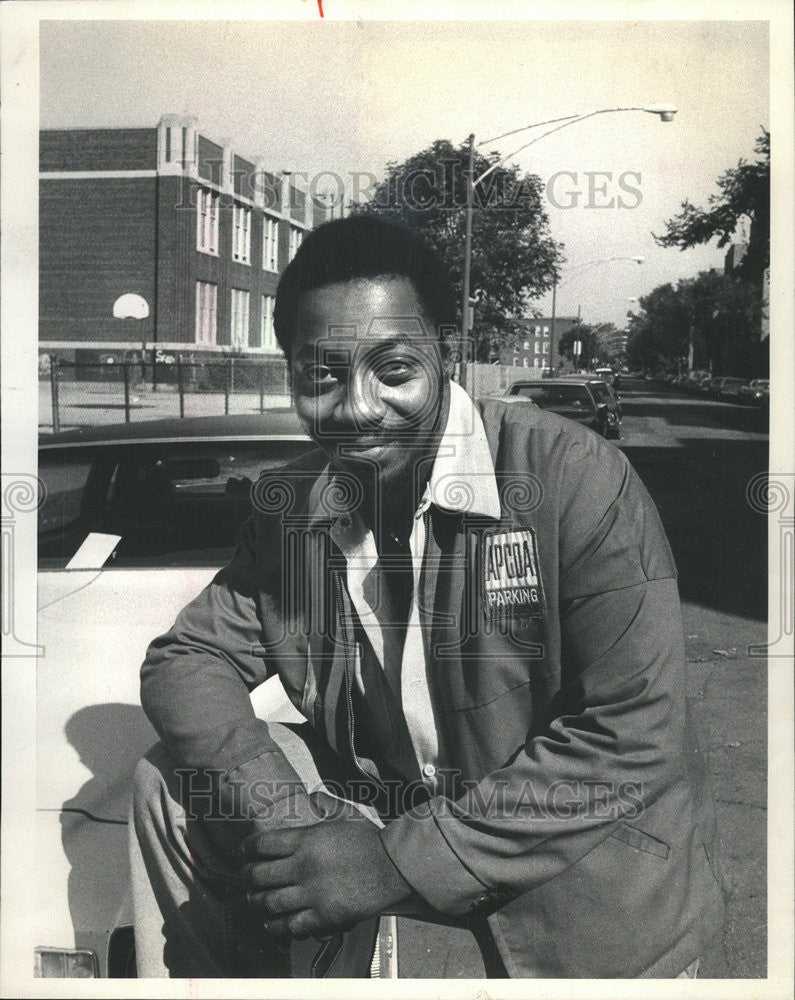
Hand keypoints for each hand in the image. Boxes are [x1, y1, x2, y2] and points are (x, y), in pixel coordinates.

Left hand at [241, 790, 412, 939]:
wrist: (393, 868)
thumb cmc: (370, 841)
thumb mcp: (346, 814)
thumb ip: (325, 804)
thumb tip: (312, 796)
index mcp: (306, 840)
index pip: (263, 844)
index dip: (249, 849)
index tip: (245, 852)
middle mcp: (303, 867)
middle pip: (260, 875)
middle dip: (247, 877)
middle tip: (246, 877)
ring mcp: (312, 893)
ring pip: (270, 902)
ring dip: (257, 903)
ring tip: (254, 901)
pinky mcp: (323, 916)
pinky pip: (290, 925)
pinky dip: (277, 926)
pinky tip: (273, 923)